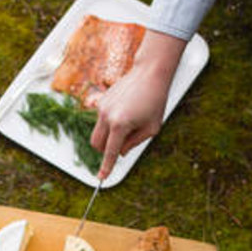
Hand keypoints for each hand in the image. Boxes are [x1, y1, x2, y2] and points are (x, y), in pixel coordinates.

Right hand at [91, 31, 186, 178]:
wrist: (150, 72)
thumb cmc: (155, 101)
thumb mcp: (152, 128)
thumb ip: (134, 143)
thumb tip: (119, 151)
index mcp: (121, 125)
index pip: (111, 152)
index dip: (106, 167)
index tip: (101, 178)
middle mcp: (107, 116)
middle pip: (96, 145)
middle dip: (105, 151)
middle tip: (121, 145)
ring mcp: (102, 108)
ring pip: (96, 134)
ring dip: (106, 138)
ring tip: (127, 126)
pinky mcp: (102, 101)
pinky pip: (100, 121)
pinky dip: (108, 125)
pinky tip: (125, 113)